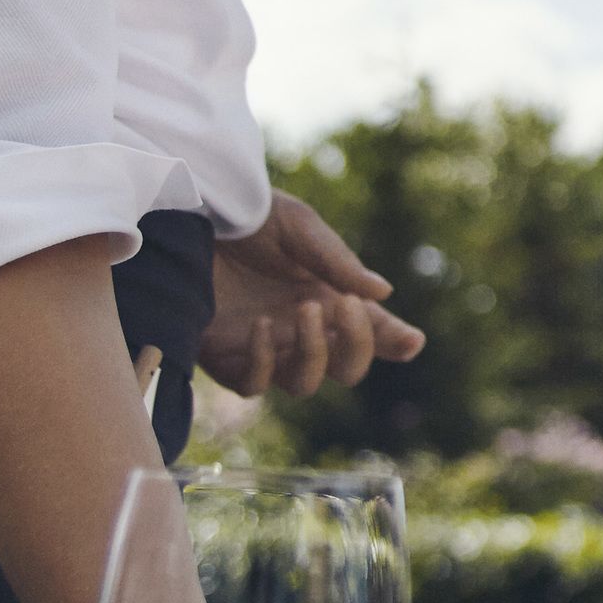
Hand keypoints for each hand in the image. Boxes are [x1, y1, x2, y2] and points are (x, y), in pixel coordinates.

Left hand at [200, 192, 423, 396]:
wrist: (191, 217)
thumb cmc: (251, 218)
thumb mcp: (300, 228)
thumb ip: (338, 262)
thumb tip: (382, 292)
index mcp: (331, 299)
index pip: (374, 332)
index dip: (396, 341)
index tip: (411, 341)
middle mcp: (304, 330)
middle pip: (347, 369)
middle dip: (355, 345)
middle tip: (343, 305)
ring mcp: (267, 348)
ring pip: (304, 385)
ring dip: (313, 353)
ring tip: (304, 310)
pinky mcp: (227, 358)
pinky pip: (253, 384)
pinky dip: (264, 362)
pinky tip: (261, 326)